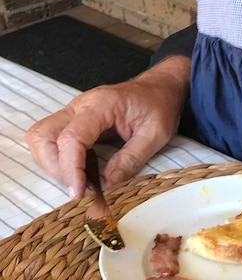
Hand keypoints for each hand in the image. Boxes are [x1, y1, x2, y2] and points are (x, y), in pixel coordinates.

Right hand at [25, 56, 190, 199]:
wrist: (161, 87)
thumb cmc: (160, 105)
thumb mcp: (156, 133)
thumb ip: (131, 159)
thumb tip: (107, 185)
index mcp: (102, 104)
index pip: (71, 138)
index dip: (70, 169)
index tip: (79, 193)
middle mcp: (81, 104)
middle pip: (43, 136)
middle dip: (55, 167)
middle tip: (80, 186)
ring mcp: (74, 111)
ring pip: (41, 138)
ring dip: (52, 164)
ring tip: (80, 178)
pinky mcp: (74, 119)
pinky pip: (52, 140)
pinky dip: (59, 159)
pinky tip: (82, 169)